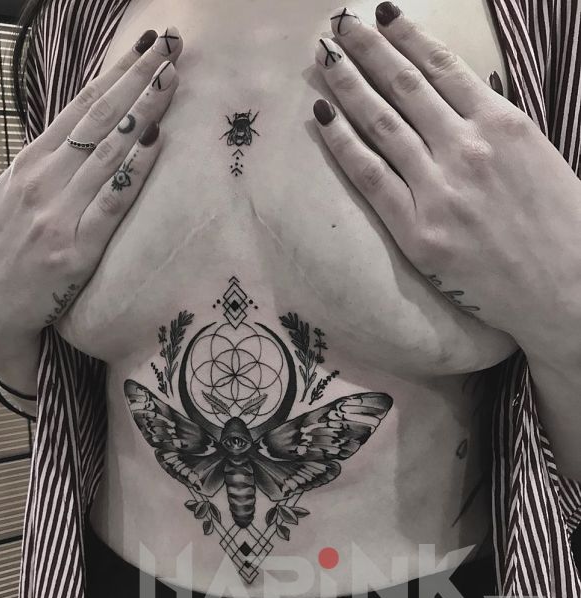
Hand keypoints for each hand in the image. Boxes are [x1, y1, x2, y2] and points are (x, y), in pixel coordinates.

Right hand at [0, 27, 182, 353]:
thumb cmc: (2, 247)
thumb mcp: (16, 195)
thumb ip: (50, 168)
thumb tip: (86, 142)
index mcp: (31, 163)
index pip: (81, 107)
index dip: (116, 74)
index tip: (145, 49)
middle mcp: (44, 180)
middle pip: (99, 119)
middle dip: (137, 79)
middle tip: (170, 46)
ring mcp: (58, 212)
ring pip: (107, 152)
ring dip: (144, 112)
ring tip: (171, 79)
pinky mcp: (74, 249)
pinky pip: (110, 203)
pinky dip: (133, 172)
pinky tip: (155, 144)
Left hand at [312, 4, 580, 361]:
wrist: (566, 290)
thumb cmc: (560, 225)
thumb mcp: (537, 156)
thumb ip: (495, 127)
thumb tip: (457, 101)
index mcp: (503, 124)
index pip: (442, 66)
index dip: (407, 35)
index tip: (381, 14)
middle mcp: (467, 147)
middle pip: (404, 86)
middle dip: (367, 50)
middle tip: (340, 27)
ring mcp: (439, 189)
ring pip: (382, 123)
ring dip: (348, 85)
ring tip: (324, 59)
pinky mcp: (418, 230)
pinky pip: (371, 176)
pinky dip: (343, 143)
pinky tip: (323, 116)